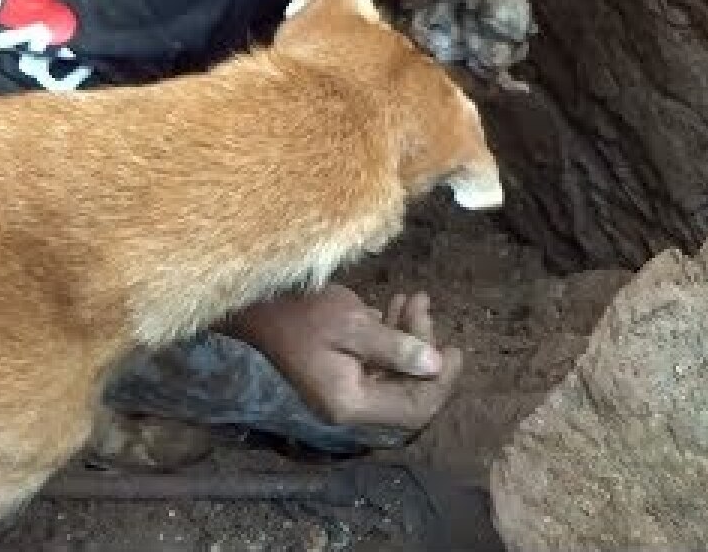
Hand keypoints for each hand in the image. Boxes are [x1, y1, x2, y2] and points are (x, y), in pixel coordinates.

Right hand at [220, 285, 462, 430]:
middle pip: (406, 390)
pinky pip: (376, 361)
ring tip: (413, 298)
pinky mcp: (337, 371)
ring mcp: (341, 389)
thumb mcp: (352, 325)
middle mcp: (348, 405)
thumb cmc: (300, 311)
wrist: (253, 303)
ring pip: (394, 372)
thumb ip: (396, 348)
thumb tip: (435, 366)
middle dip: (424, 349)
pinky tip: (394, 306)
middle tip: (423, 306)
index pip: (413, 410)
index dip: (440, 383)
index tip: (455, 349)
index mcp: (351, 403)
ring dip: (409, 336)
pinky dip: (391, 336)